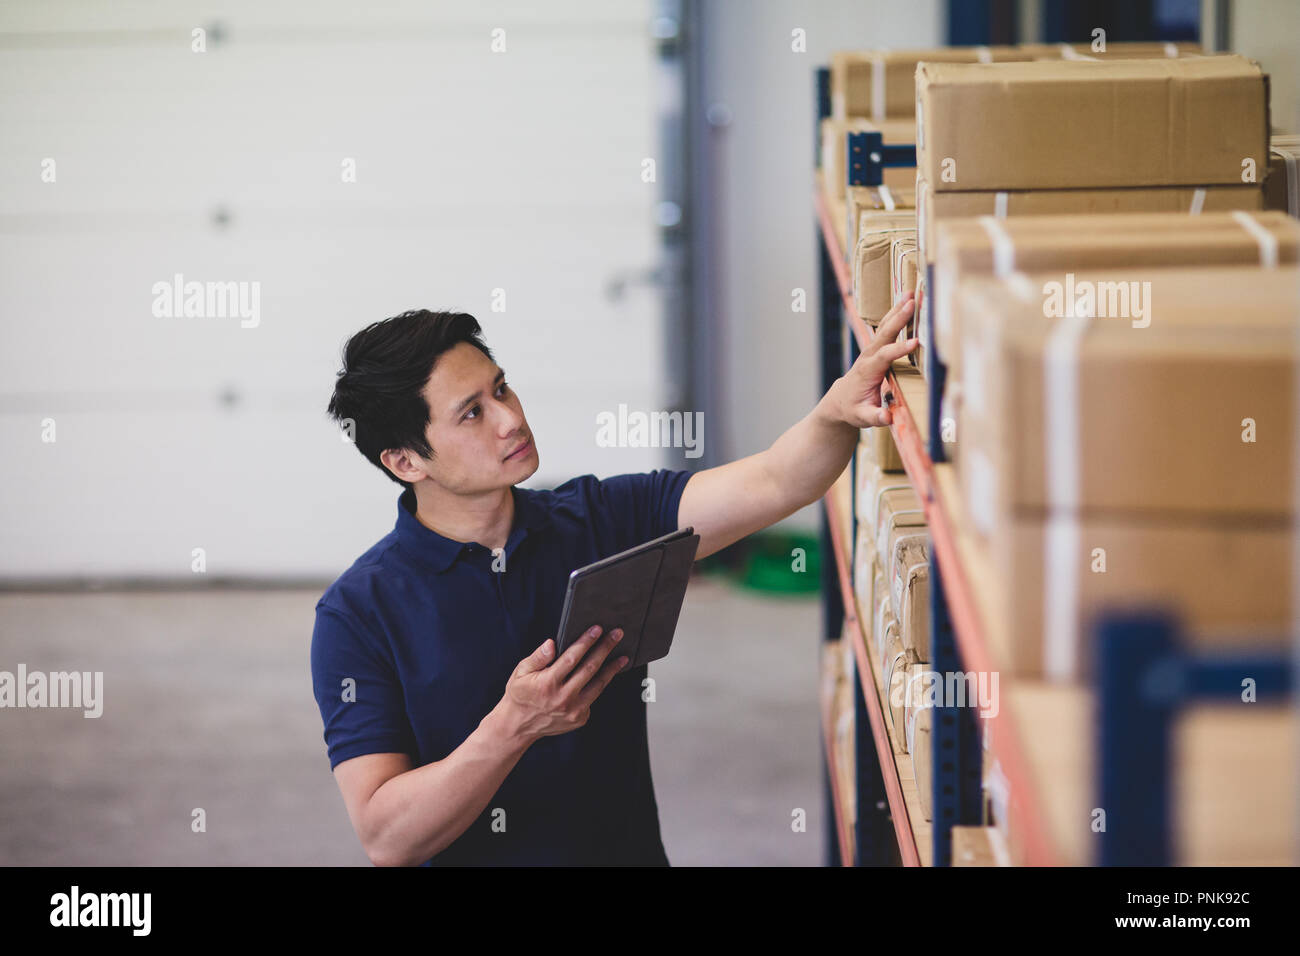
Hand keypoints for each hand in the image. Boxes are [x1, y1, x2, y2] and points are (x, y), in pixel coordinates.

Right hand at [498, 626, 628, 742]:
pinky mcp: (580, 718)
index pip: (571, 658)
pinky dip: (600, 686)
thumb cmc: (520, 694)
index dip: (586, 642)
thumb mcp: (521, 672)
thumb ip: (538, 657)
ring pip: (598, 685)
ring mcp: (573, 710)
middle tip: (617, 635)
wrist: (519, 726)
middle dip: (605, 648)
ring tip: (622, 657)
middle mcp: (563, 698)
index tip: (597, 629)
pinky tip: (606, 675)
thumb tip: (552, 644)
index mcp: (548, 683)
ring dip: (612, 669)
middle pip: (590, 668)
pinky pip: (593, 698)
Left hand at [827, 290, 920, 427]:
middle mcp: (868, 357)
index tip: (915, 342)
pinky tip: (906, 301)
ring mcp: (871, 350)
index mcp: (867, 372)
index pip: (884, 357)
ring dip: (897, 310)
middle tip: (912, 303)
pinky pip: (886, 328)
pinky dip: (896, 314)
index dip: (898, 349)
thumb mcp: (862, 417)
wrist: (839, 401)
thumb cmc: (852, 409)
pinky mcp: (875, 348)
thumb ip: (874, 417)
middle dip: (898, 318)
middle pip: (884, 334)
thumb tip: (887, 418)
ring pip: (884, 327)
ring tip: (910, 293)